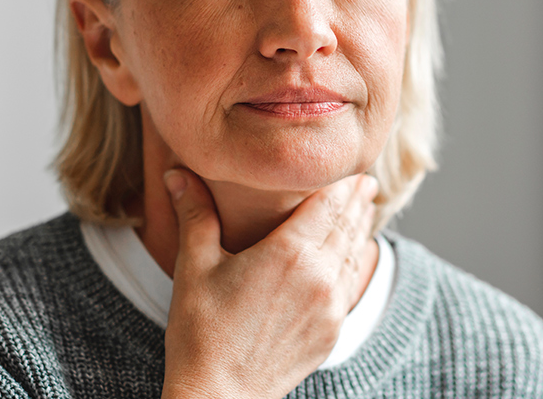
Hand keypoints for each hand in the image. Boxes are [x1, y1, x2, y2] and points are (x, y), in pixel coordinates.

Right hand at [160, 169, 377, 398]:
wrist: (219, 395)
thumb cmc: (202, 332)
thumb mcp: (195, 266)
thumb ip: (195, 214)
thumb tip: (177, 174)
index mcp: (289, 252)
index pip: (328, 203)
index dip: (342, 183)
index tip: (352, 167)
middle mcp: (319, 275)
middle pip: (347, 225)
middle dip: (356, 201)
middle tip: (365, 182)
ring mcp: (330, 306)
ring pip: (355, 255)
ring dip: (361, 229)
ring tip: (364, 211)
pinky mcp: (332, 330)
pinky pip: (350, 286)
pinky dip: (355, 263)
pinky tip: (352, 257)